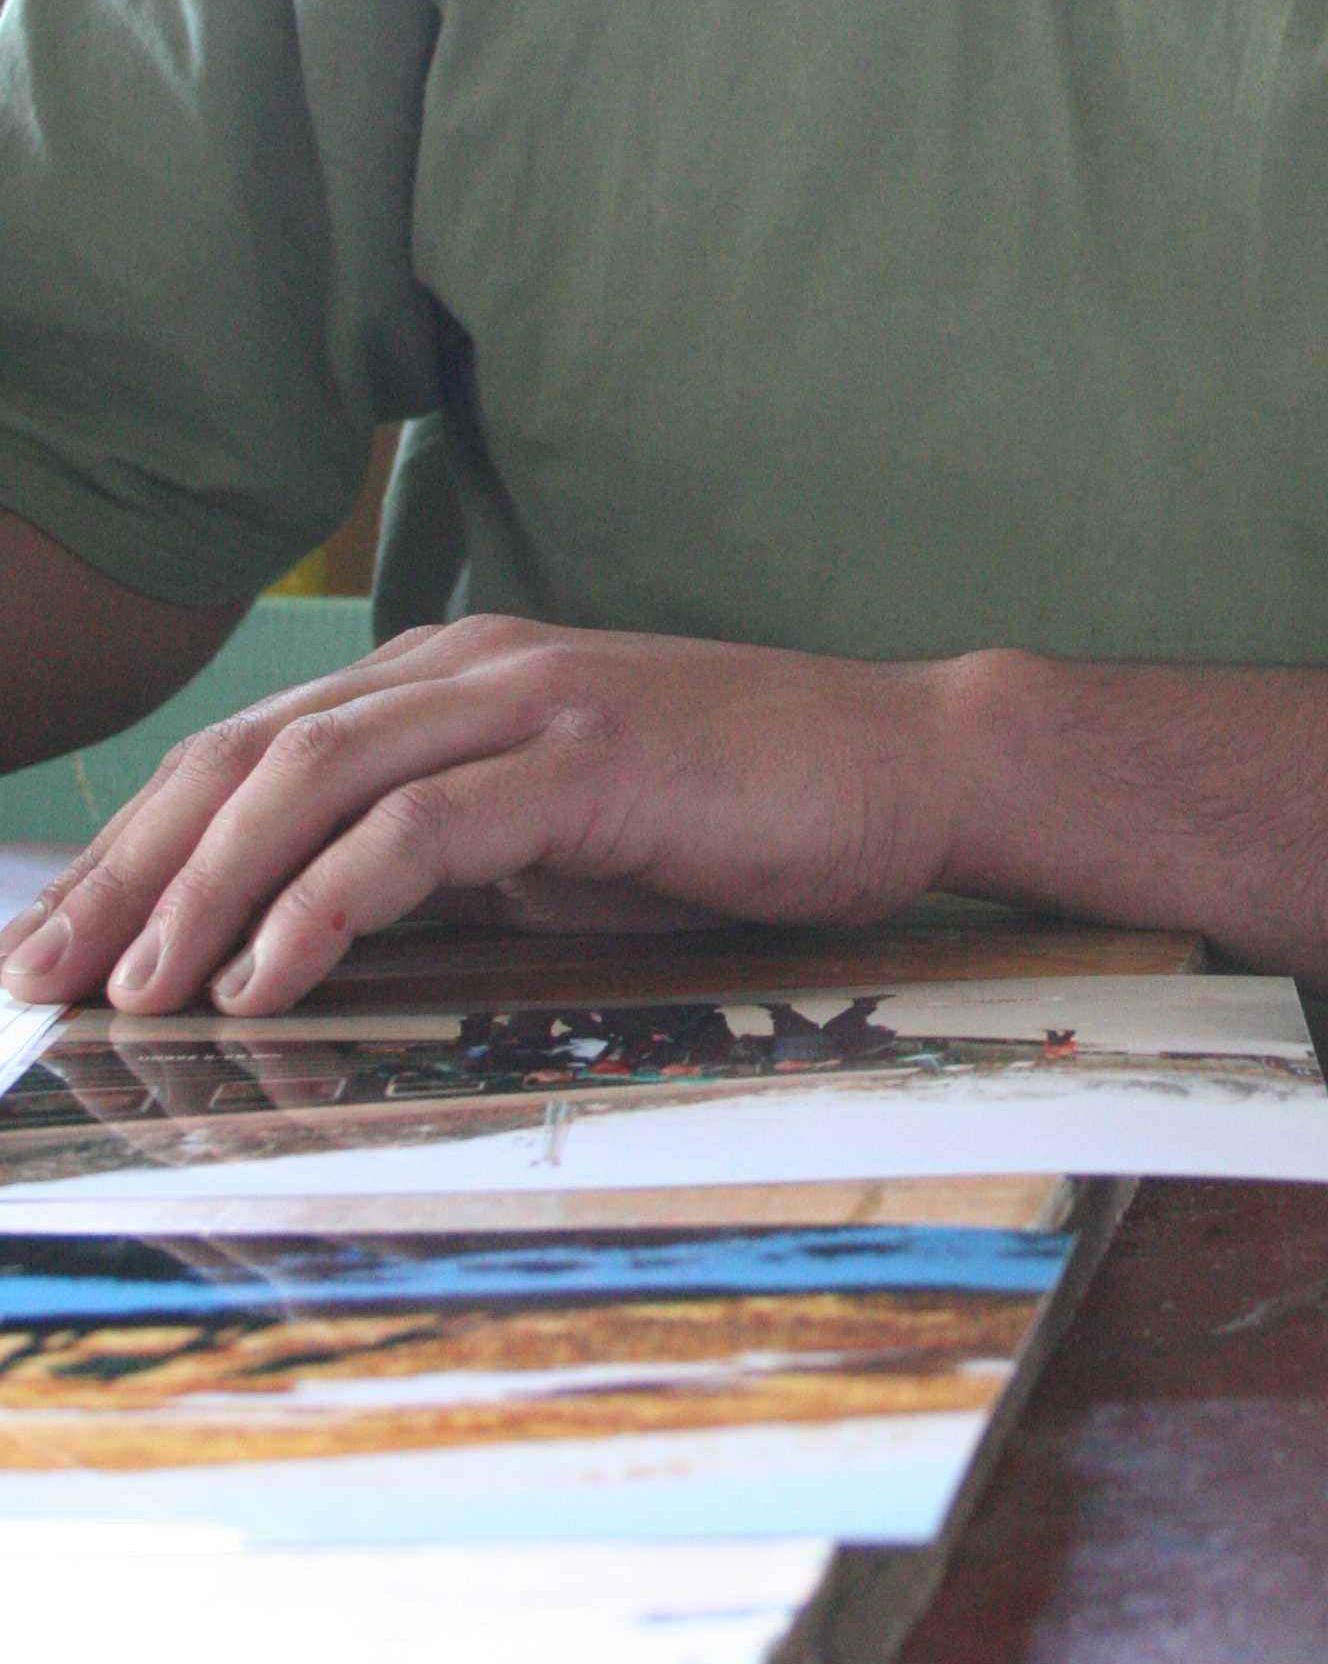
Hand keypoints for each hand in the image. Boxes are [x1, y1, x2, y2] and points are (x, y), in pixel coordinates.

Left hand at [0, 615, 959, 1020]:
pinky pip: (416, 831)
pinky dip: (323, 905)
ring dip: (204, 893)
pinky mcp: (585, 758)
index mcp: (451, 678)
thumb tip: (309, 942)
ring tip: (138, 994)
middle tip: (49, 976)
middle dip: (132, 870)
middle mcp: (468, 668)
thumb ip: (445, 865)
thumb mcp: (560, 846)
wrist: (907, 766)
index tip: (64, 945)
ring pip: (309, 781)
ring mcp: (527, 703)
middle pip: (248, 757)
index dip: (142, 844)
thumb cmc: (741, 817)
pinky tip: (268, 981)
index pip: (254, 752)